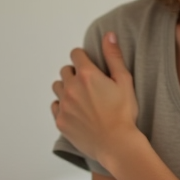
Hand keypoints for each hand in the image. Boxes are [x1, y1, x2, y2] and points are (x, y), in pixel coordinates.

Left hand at [51, 32, 138, 161]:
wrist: (117, 144)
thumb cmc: (124, 113)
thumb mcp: (124, 81)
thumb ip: (114, 56)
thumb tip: (108, 35)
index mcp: (87, 75)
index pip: (76, 54)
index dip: (84, 58)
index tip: (90, 65)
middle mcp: (71, 88)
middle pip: (65, 70)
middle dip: (75, 73)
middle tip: (89, 85)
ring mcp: (64, 105)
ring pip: (57, 87)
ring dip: (66, 88)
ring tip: (81, 98)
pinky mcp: (60, 121)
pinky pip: (55, 106)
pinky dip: (62, 106)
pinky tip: (76, 111)